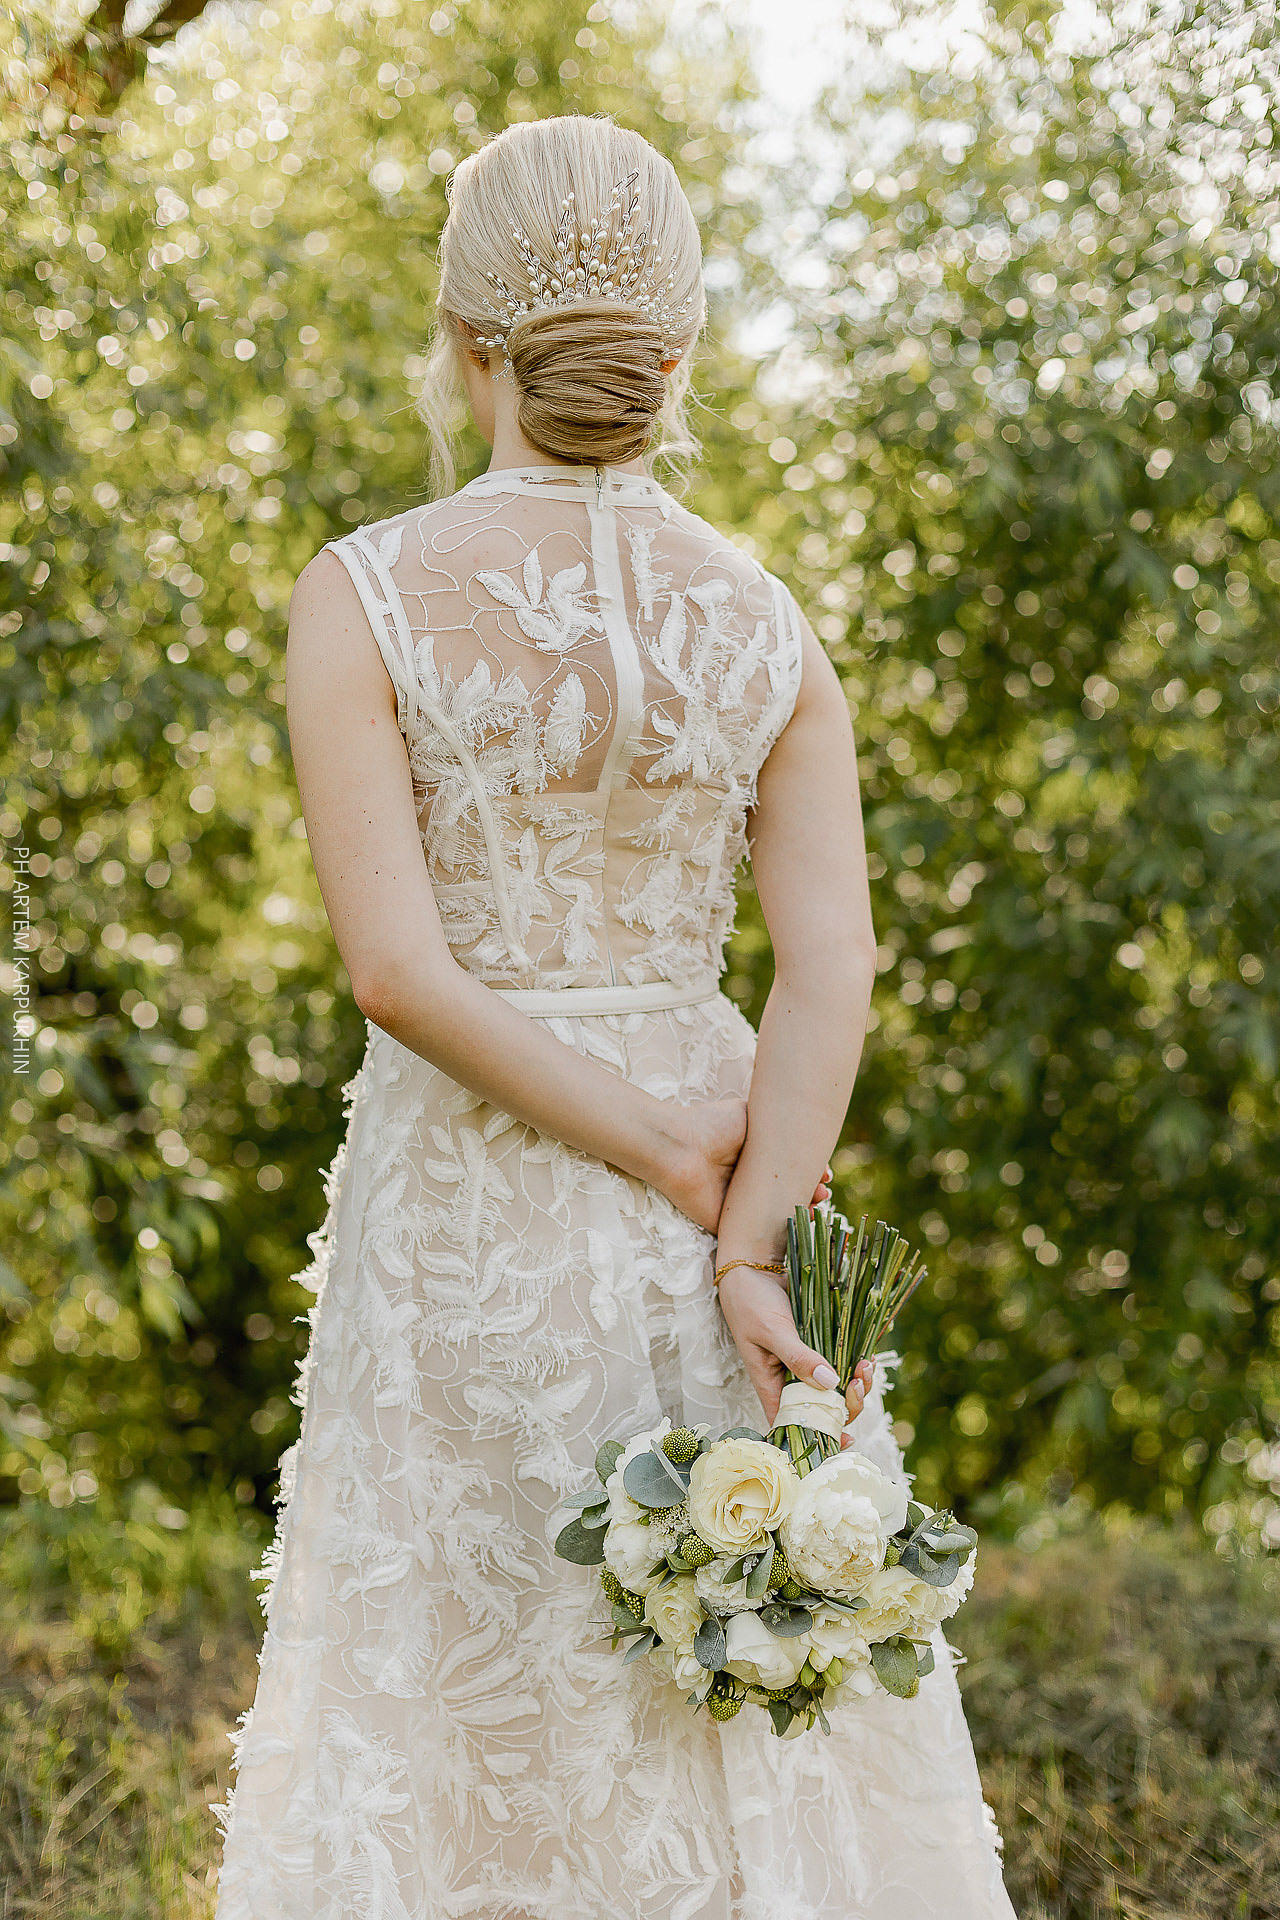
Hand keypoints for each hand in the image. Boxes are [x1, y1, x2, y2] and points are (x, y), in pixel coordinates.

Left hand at [656, 1100, 833, 1232]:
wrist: (682, 1148)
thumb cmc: (713, 1125)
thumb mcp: (751, 1115)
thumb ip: (775, 1126)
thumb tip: (805, 1135)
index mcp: (753, 1158)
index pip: (789, 1169)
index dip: (810, 1172)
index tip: (825, 1173)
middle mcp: (749, 1183)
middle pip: (787, 1192)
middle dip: (810, 1191)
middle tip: (823, 1190)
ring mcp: (741, 1205)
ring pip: (779, 1213)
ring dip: (801, 1209)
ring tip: (816, 1200)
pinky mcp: (731, 1225)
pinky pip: (761, 1232)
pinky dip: (782, 1228)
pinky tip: (800, 1220)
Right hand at [714, 1265, 874, 1435]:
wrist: (754, 1269)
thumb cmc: (750, 1302)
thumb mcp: (771, 1331)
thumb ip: (798, 1357)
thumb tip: (830, 1383)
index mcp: (772, 1387)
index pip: (795, 1425)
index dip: (820, 1436)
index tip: (844, 1438)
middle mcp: (792, 1381)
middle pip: (825, 1410)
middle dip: (847, 1404)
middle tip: (857, 1381)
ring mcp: (808, 1364)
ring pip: (838, 1389)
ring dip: (856, 1383)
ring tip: (865, 1365)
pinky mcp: (820, 1347)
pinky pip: (843, 1364)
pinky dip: (856, 1364)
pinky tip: (866, 1355)